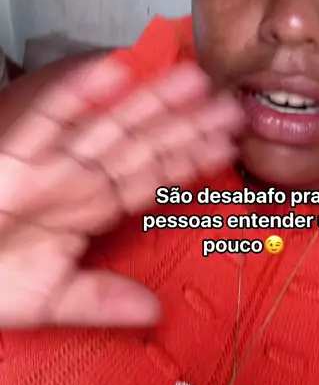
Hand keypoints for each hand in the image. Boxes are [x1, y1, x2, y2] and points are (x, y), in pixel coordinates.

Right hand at [0, 57, 243, 328]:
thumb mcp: (50, 297)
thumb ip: (101, 299)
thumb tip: (155, 312)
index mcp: (89, 206)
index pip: (150, 179)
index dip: (188, 161)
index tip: (228, 147)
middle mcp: (76, 177)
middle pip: (140, 145)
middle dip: (185, 125)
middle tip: (231, 105)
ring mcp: (48, 160)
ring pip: (108, 125)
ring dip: (149, 102)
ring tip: (191, 81)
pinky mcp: (15, 151)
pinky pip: (50, 118)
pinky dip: (77, 94)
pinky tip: (113, 72)